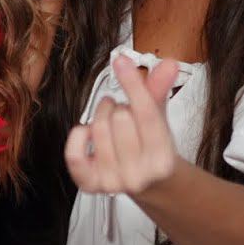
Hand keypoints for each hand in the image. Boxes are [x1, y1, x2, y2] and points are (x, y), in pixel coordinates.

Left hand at [65, 55, 181, 196]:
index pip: (146, 113)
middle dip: (118, 107)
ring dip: (101, 116)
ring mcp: (114, 182)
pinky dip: (78, 136)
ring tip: (110, 122)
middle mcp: (140, 174)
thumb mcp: (159, 120)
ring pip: (97, 129)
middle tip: (122, 113)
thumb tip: (169, 64)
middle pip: (120, 117)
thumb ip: (159, 91)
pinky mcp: (91, 184)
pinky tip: (88, 133)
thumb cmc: (150, 148)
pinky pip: (74, 153)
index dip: (132, 83)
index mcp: (163, 158)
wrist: (147, 184)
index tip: (120, 60)